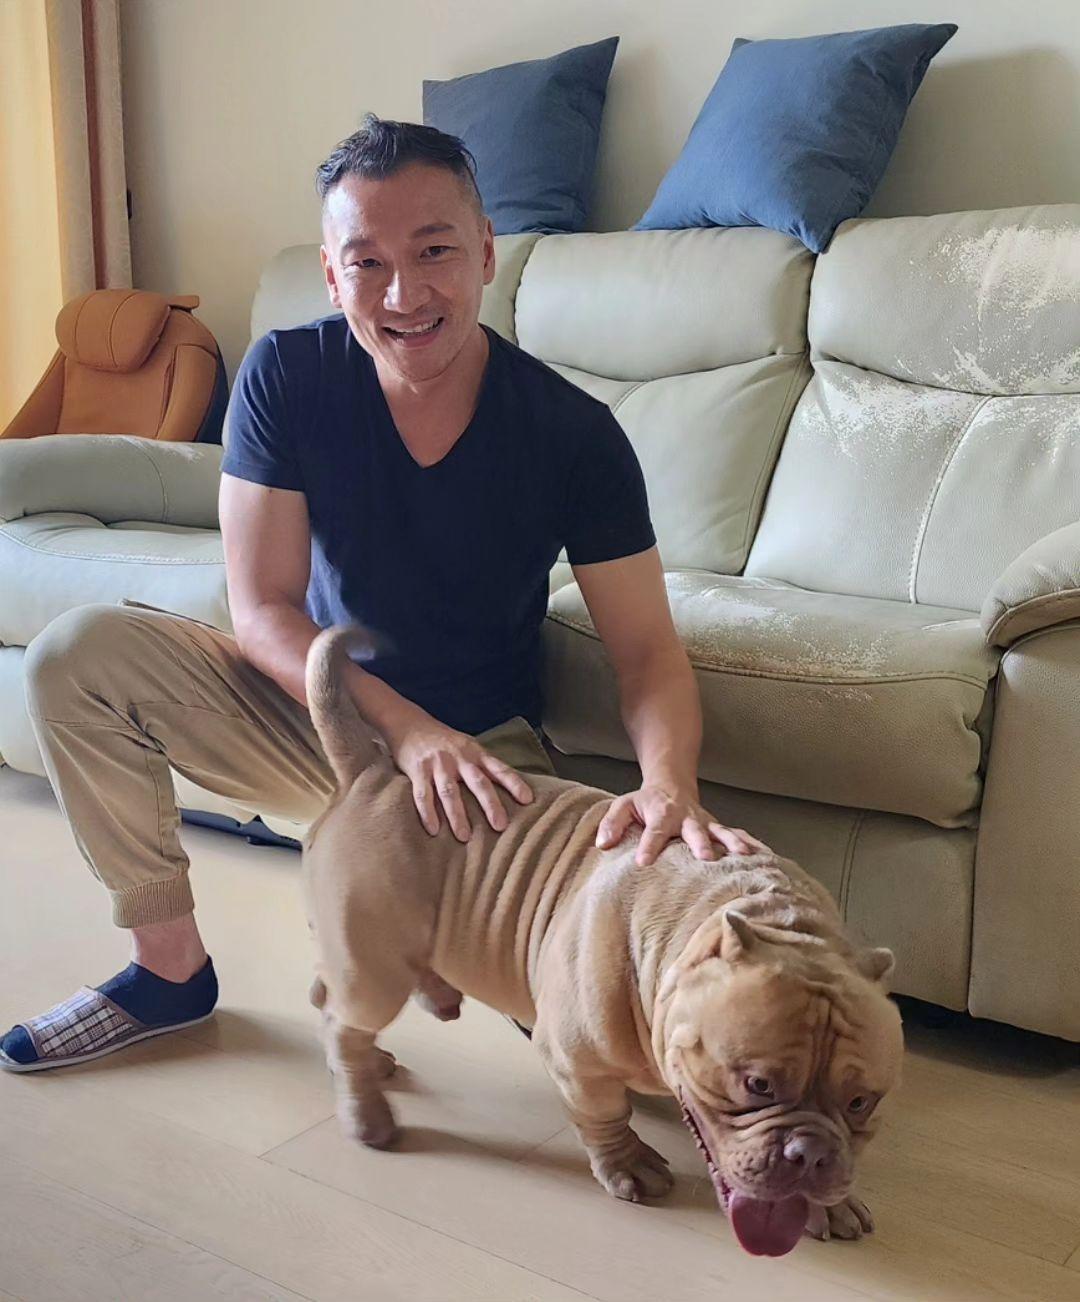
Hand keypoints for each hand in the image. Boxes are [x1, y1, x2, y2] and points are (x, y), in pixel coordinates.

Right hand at [388, 716, 534, 840]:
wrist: (409, 723)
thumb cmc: (444, 741)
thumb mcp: (468, 746)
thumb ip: (483, 765)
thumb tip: (507, 791)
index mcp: (475, 753)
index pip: (500, 769)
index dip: (514, 783)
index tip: (527, 800)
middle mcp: (459, 758)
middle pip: (478, 782)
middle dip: (490, 804)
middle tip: (500, 825)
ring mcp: (438, 764)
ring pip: (449, 791)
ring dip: (457, 815)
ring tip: (464, 837)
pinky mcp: (417, 770)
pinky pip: (423, 795)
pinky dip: (428, 813)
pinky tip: (433, 830)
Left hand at [595, 783, 769, 867]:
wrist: (672, 783)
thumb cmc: (645, 801)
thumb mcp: (623, 806)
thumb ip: (612, 824)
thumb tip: (603, 844)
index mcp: (661, 814)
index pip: (654, 831)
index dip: (649, 845)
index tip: (644, 862)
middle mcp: (685, 818)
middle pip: (693, 831)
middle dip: (699, 843)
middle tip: (704, 857)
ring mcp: (704, 822)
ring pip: (721, 831)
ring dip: (732, 842)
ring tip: (744, 855)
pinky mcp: (716, 827)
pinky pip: (735, 834)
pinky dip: (750, 842)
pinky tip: (764, 854)